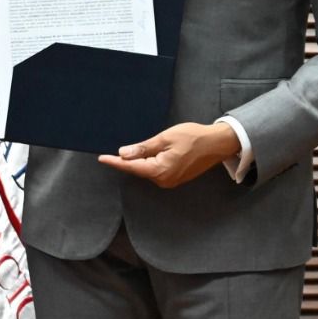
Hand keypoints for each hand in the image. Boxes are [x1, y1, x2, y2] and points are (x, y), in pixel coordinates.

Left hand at [98, 120, 240, 188]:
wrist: (216, 143)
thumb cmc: (192, 137)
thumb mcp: (164, 138)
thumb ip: (142, 148)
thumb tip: (123, 154)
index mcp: (160, 170)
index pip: (131, 167)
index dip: (115, 162)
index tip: (101, 159)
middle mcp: (164, 180)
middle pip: (139, 170)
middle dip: (127, 161)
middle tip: (113, 151)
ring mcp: (170, 181)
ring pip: (147, 170)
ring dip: (139, 161)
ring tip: (131, 150)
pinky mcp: (175, 178)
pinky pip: (156, 171)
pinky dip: (148, 163)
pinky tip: (146, 154)